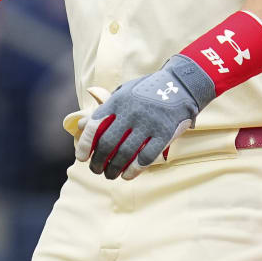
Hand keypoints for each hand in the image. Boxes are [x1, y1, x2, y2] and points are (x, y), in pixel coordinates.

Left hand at [77, 55, 215, 179]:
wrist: (180, 85)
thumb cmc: (145, 92)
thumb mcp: (122, 93)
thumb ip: (103, 109)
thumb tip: (81, 125)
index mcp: (117, 101)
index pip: (94, 125)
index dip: (85, 144)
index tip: (81, 158)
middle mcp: (130, 112)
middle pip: (108, 143)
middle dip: (98, 161)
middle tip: (95, 170)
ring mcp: (148, 123)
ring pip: (125, 153)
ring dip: (114, 168)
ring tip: (110, 175)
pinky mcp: (164, 133)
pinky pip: (146, 157)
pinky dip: (134, 169)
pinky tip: (127, 175)